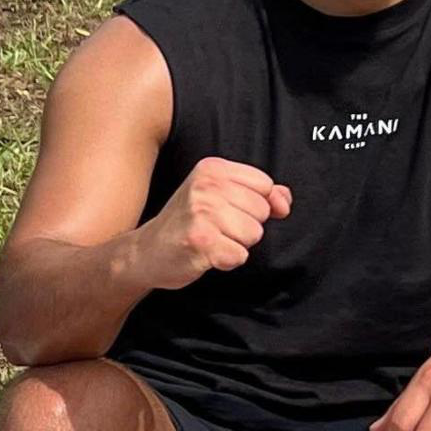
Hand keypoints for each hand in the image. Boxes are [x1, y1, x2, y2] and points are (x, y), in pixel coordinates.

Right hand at [128, 157, 290, 291]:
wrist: (145, 251)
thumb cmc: (186, 223)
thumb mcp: (218, 195)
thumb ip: (258, 193)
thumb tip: (285, 201)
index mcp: (211, 169)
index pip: (265, 185)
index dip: (255, 204)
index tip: (230, 210)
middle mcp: (206, 186)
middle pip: (262, 211)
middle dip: (245, 225)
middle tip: (215, 227)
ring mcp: (202, 214)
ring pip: (254, 234)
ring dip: (236, 244)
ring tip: (211, 240)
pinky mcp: (201, 242)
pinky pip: (239, 256)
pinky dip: (226, 261)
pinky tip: (205, 254)